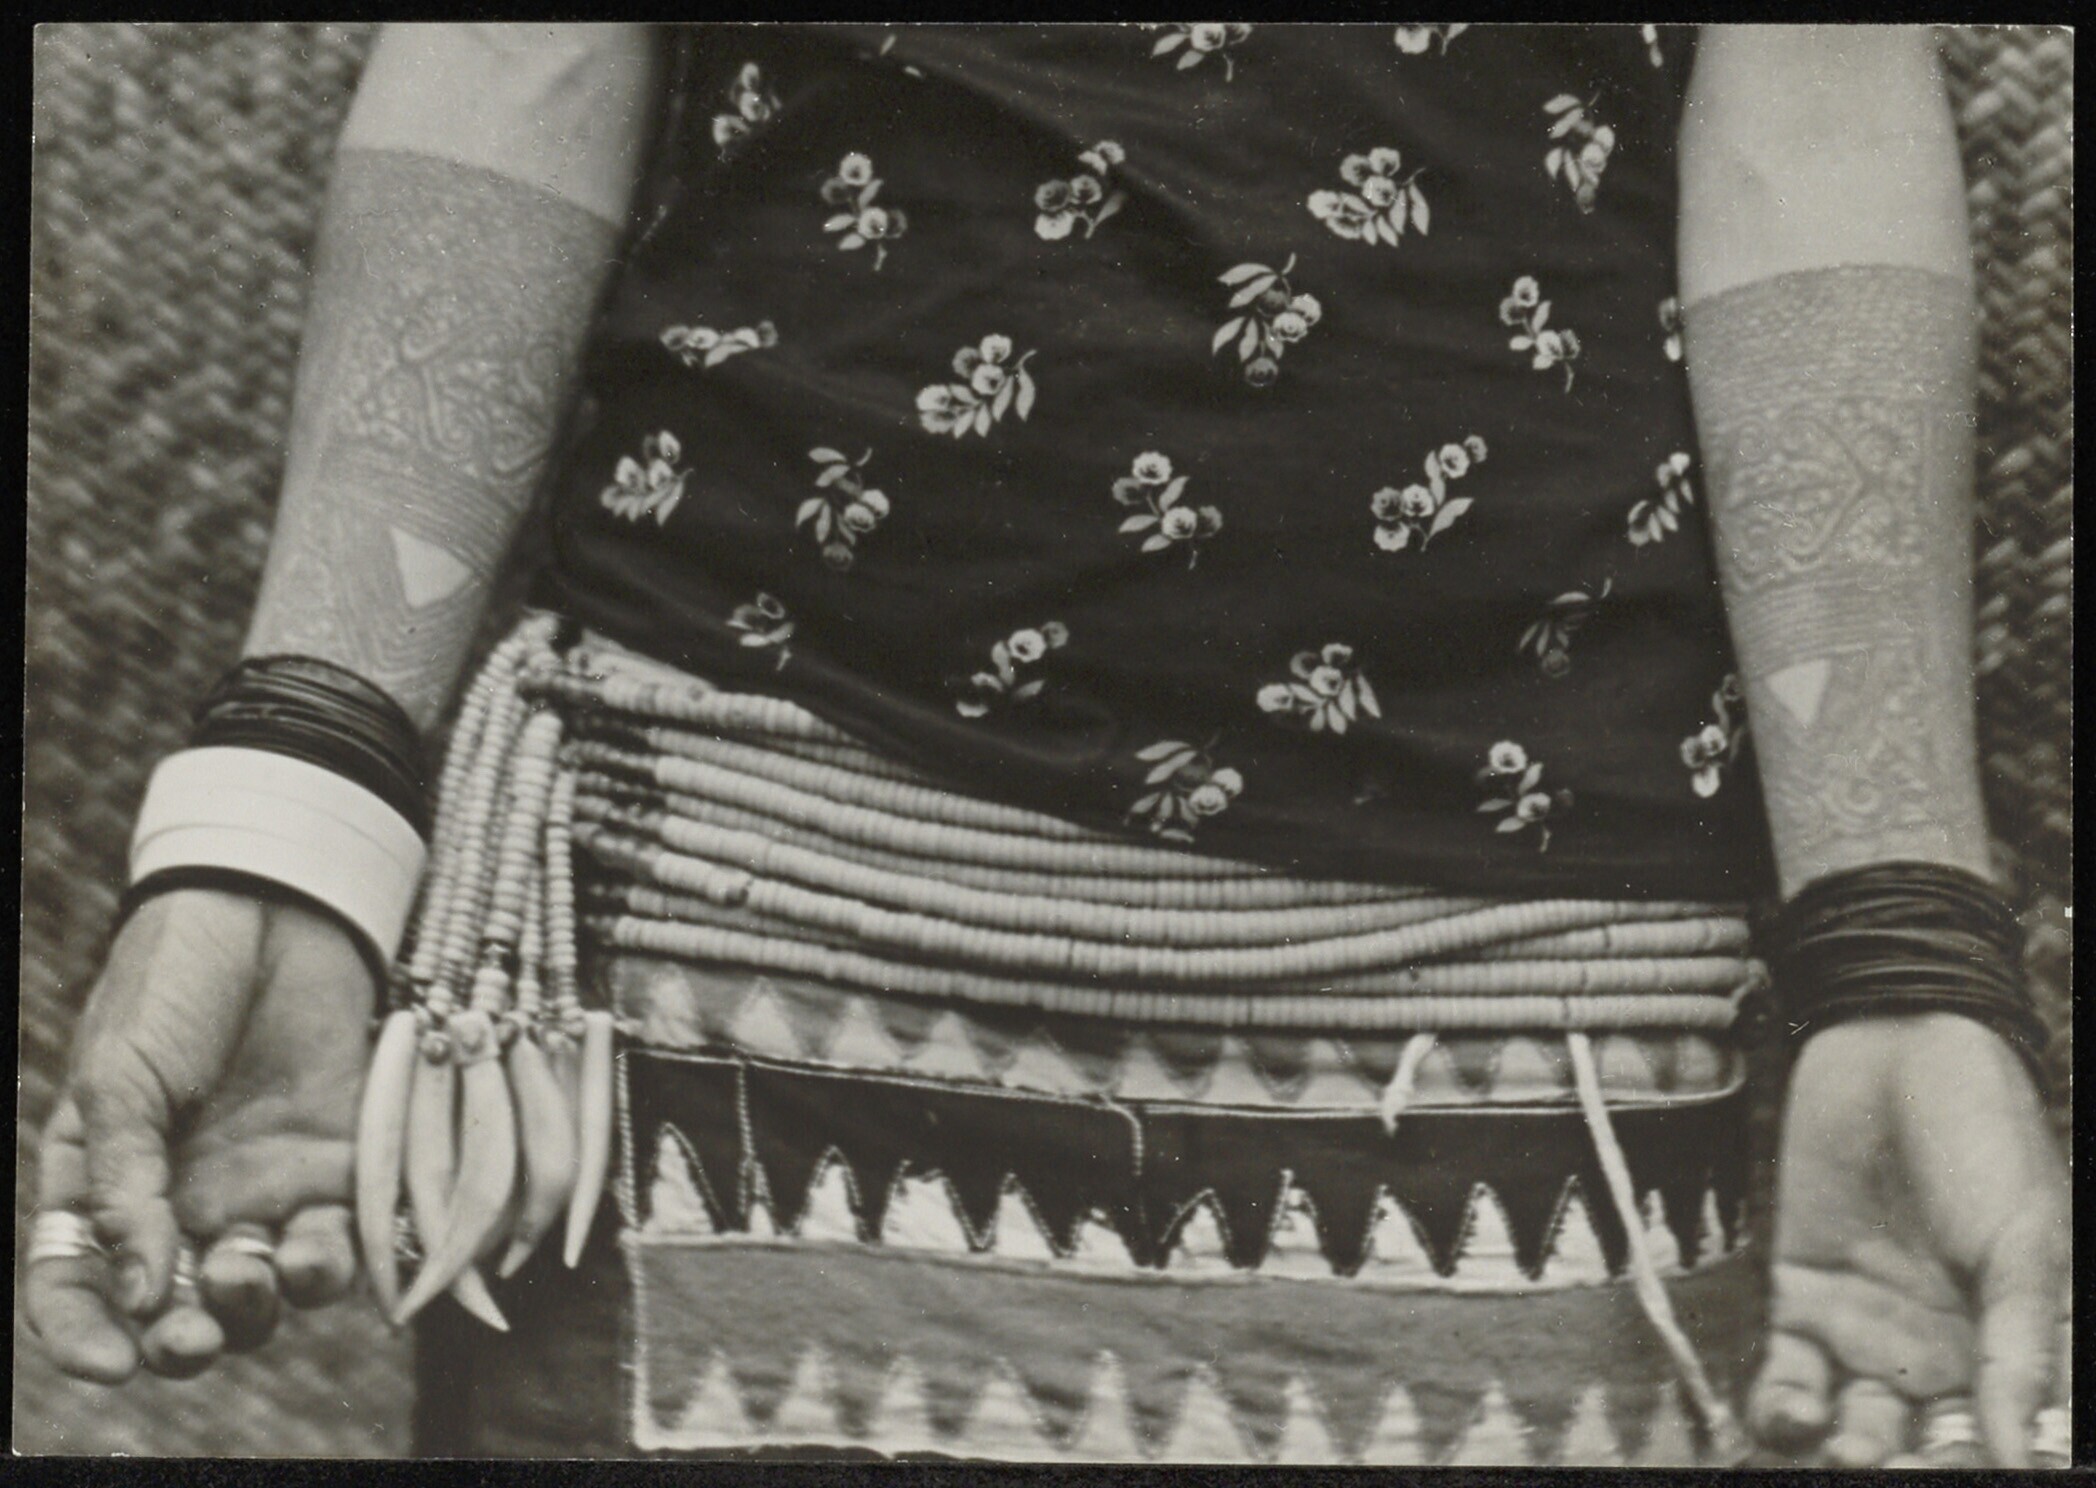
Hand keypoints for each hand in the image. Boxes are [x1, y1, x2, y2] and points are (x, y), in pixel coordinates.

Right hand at [25, 888, 376, 1381]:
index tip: (114, 1364)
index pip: (79, 1286)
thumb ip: (124, 1187)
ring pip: (264, 1294)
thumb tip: (139, 1292)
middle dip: (186, 1342)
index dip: (87, 1338)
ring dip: (259, 1306)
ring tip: (254, 1267)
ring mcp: (262, 1190)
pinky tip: (321, 1251)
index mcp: (103, 1185)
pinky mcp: (337, 1167)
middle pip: (178, 1311)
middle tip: (194, 1335)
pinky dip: (336, 1266)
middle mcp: (182, 1204)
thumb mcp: (119, 1079)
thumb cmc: (174, 985)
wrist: (272, 910)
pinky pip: (341, 1243)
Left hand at [1749, 1011, 2068, 1466]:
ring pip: (1847, 1421)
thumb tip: (2022, 1451)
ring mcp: (1862, 1327)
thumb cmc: (1985, 1141)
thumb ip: (2017, 1350)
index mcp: (2001, 1350)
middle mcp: (1933, 1354)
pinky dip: (1781, 1404)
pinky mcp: (1798, 1293)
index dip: (1974, 1460)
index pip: (1989, 1437)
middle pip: (1914, 1442)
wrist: (1899, 1050)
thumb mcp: (2022, 1247)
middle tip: (1878, 1465)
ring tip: (1834, 1448)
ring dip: (1837, 1447)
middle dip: (1898, 1462)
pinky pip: (1786, 1370)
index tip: (1961, 1465)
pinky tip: (1788, 1416)